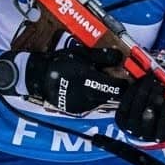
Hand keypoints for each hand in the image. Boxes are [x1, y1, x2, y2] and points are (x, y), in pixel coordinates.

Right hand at [0, 46, 127, 115]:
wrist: (39, 78)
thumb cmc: (61, 62)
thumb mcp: (82, 53)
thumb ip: (102, 56)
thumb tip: (120, 57)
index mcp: (89, 81)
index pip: (117, 89)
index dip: (125, 84)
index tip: (125, 77)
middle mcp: (87, 96)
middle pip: (112, 96)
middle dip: (115, 88)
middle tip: (113, 78)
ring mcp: (82, 106)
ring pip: (103, 101)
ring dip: (105, 93)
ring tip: (98, 81)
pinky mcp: (76, 111)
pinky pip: (92, 105)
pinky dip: (94, 98)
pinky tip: (88, 89)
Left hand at [116, 73, 164, 142]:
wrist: (150, 112)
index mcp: (163, 134)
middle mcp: (146, 133)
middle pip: (149, 115)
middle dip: (155, 97)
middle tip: (161, 84)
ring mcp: (132, 126)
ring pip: (137, 107)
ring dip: (144, 90)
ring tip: (151, 78)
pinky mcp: (121, 118)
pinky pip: (126, 102)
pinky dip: (134, 90)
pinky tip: (141, 81)